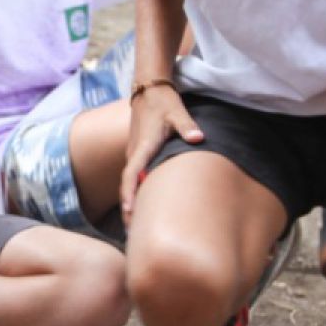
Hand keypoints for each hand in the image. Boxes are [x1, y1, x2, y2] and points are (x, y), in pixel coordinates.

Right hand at [119, 82, 201, 222]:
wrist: (149, 90)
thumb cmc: (164, 103)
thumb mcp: (177, 112)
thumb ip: (187, 127)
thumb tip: (199, 139)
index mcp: (143, 147)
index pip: (131, 174)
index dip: (129, 194)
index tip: (129, 212)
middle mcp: (135, 153)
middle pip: (127, 186)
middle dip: (128, 210)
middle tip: (132, 235)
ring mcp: (134, 155)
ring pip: (129, 184)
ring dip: (130, 204)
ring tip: (135, 228)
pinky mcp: (137, 155)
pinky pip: (133, 178)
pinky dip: (134, 194)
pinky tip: (142, 207)